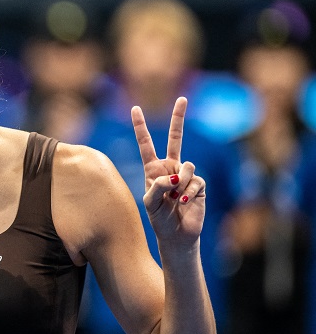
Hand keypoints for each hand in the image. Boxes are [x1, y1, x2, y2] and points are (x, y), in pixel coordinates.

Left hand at [131, 97, 205, 248]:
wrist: (177, 234)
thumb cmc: (159, 218)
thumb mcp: (150, 203)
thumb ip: (158, 186)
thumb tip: (175, 176)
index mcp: (153, 169)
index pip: (146, 143)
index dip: (141, 126)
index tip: (135, 108)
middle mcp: (170, 168)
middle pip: (176, 138)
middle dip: (178, 118)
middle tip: (182, 98)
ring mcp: (185, 175)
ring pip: (186, 166)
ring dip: (180, 182)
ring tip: (176, 198)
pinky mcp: (199, 185)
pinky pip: (195, 180)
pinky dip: (189, 192)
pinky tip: (185, 202)